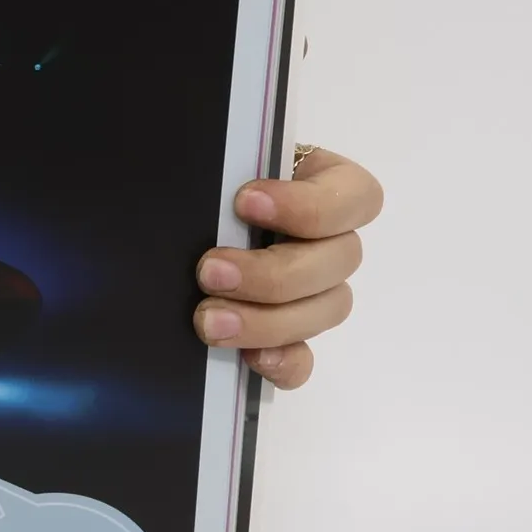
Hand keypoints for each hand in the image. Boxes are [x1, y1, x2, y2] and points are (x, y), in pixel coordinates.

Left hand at [193, 148, 382, 389]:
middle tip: (210, 272)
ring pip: (326, 310)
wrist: (177, 214)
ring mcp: (315, 290)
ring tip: (209, 320)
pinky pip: (305, 359)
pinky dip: (284, 363)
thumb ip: (224, 172)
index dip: (306, 204)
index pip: (354, 195)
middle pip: (339, 262)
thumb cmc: (205, 186)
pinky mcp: (289, 334)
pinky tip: (251, 358)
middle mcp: (328, 239)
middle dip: (272, 273)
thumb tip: (208, 187)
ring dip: (268, 320)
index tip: (244, 202)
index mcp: (322, 185)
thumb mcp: (216, 169)